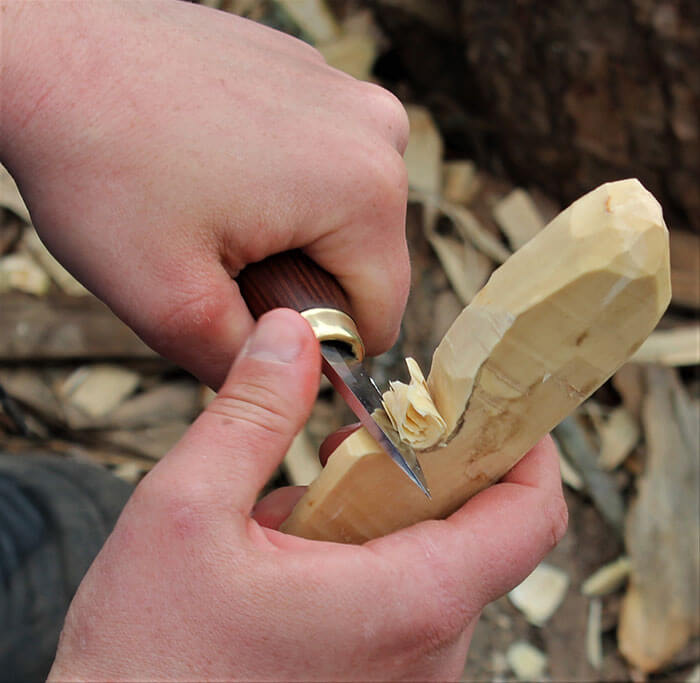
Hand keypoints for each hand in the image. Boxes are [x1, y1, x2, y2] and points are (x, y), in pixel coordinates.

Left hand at [0, 0, 409, 386]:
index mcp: (365, 192)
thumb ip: (243, 368)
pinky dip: (282, 181)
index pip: (381, 316)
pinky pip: (322, 161)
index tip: (255, 325)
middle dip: (302, 282)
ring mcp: (346, 94)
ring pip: (345, 213)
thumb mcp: (169, 303)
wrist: (44, 45)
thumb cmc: (101, 163)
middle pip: (365, 262)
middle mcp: (377, 132)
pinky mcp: (313, 76)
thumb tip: (289, 386)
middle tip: (221, 261)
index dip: (321, 344)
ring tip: (215, 210)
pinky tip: (217, 165)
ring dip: (293, 232)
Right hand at [49, 310, 566, 680]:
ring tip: (286, 516)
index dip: (525, 443)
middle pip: (469, 525)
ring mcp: (402, 677)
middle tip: (342, 444)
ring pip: (424, 560)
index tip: (488, 400)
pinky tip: (281, 561)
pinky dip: (353, 558)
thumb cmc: (145, 668)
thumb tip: (290, 336)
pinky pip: (394, 601)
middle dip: (410, 467)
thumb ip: (250, 415)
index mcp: (407, 601)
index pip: (530, 512)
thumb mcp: (185, 515)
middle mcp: (425, 651)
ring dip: (368, 513)